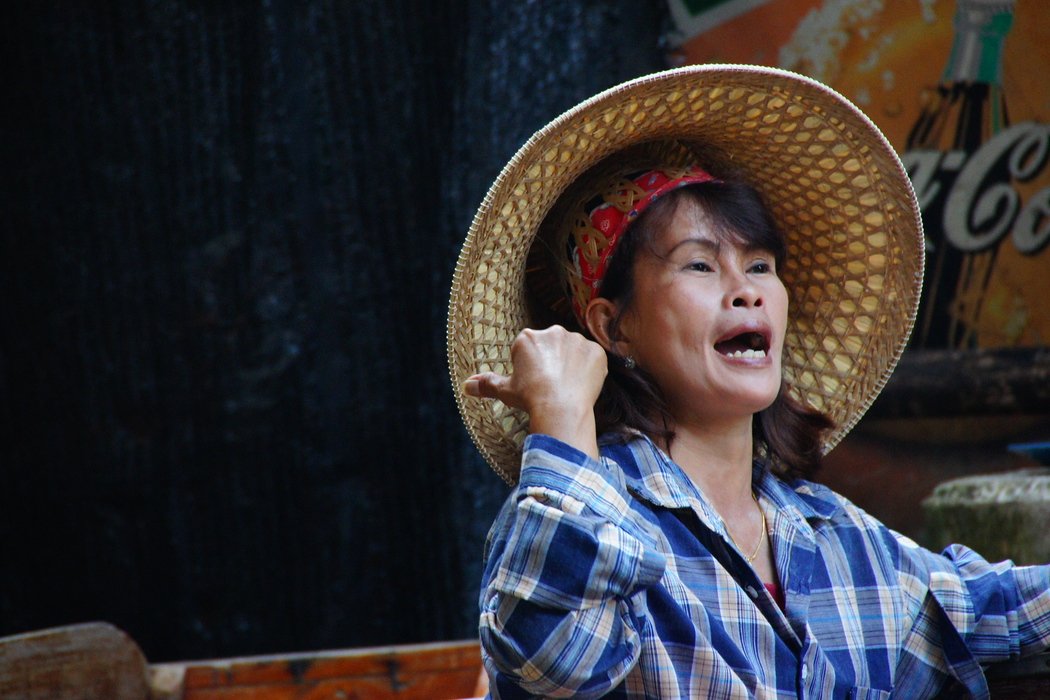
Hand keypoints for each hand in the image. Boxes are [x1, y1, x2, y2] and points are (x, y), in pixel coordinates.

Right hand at [463, 326, 606, 459]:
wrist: (560, 407)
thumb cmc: (530, 397)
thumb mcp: (505, 390)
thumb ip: (487, 384)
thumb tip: (467, 385)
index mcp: (527, 338)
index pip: (529, 349)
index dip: (531, 368)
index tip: (533, 383)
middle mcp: (552, 332)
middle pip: (552, 346)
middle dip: (552, 362)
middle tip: (550, 386)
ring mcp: (576, 340)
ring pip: (573, 351)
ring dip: (572, 364)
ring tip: (567, 387)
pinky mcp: (596, 351)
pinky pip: (593, 358)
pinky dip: (590, 370)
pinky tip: (582, 385)